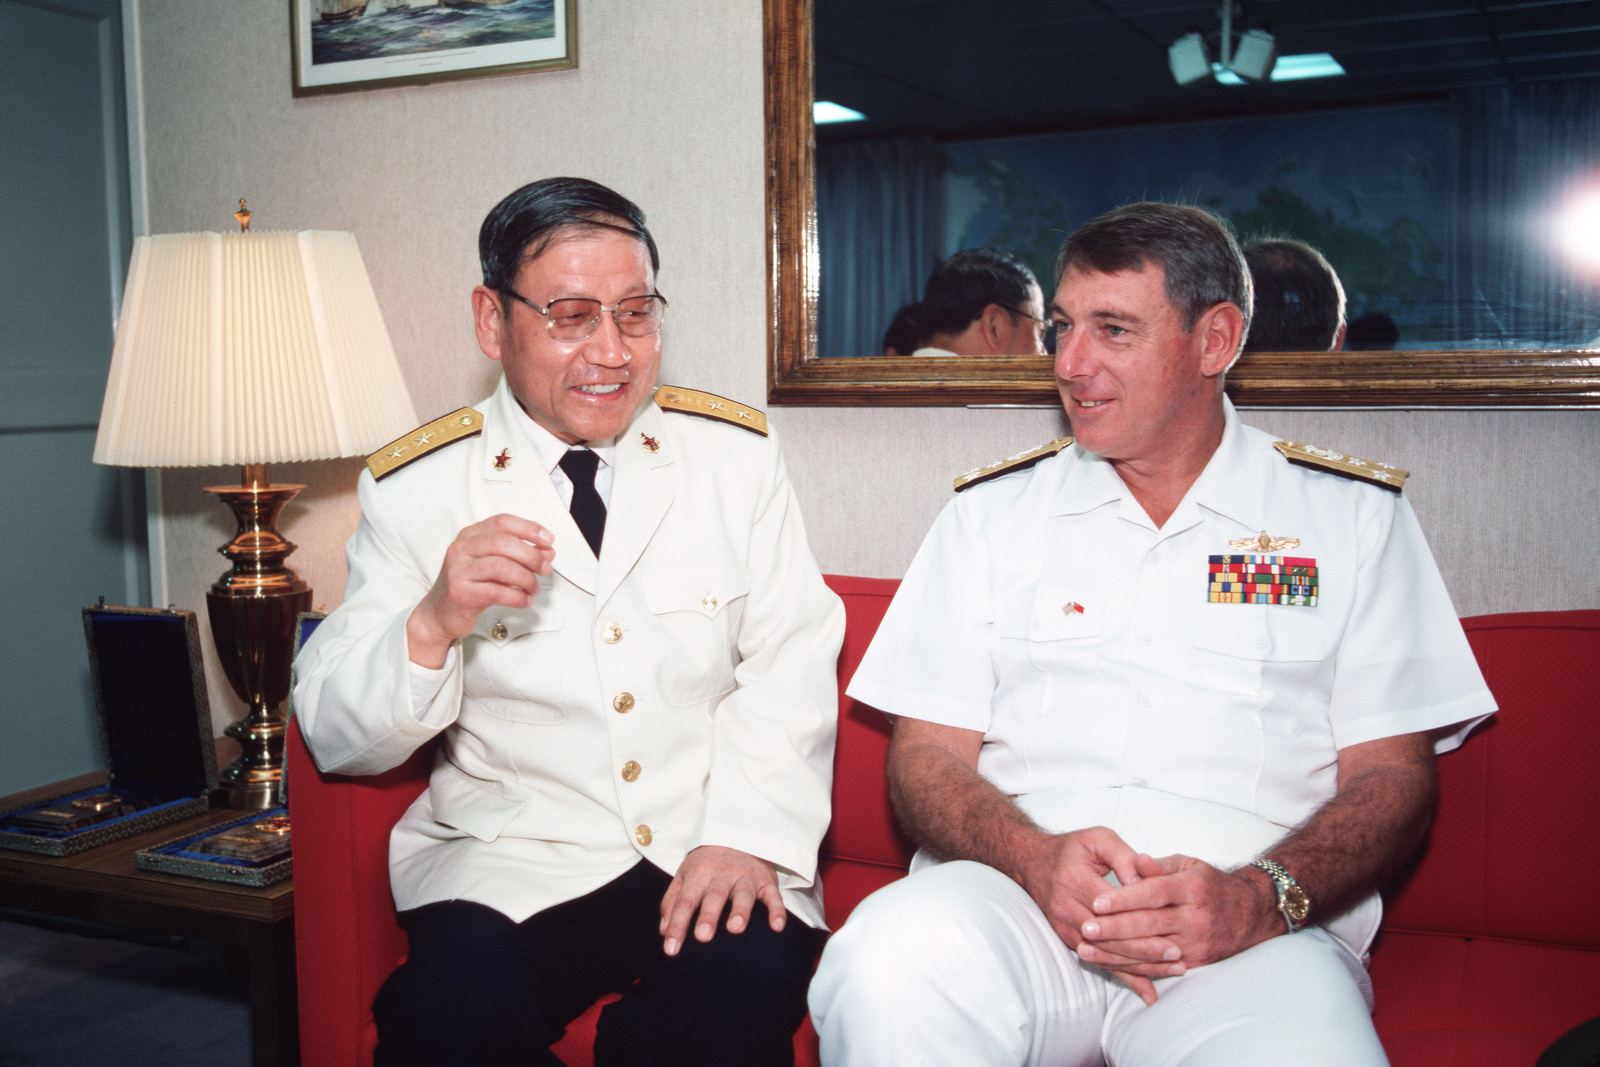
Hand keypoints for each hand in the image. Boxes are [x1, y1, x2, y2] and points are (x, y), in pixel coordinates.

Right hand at [406, 514, 554, 666]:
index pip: (502, 522)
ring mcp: (458, 570)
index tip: (548, 541)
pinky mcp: (460, 593)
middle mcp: (461, 548)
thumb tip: (547, 552)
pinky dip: (517, 596)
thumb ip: (516, 554)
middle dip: (531, 555)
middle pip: (503, 542)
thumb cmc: (470, 586)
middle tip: (545, 569)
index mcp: (470, 535)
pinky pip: (496, 592)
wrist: (440, 613)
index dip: (529, 529)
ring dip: (526, 578)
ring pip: (501, 567)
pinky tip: (525, 600)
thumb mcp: (491, 563)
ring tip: (534, 588)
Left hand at [659, 845, 785, 956]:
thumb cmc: (706, 863)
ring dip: (740, 911)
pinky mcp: (766, 880)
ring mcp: (746, 876)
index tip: (671, 950)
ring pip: (743, 893)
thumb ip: (672, 901)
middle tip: (702, 937)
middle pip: (714, 896)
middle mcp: (722, 874)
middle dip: (708, 916)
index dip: (677, 925)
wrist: (737, 833)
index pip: (685, 901)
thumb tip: (663, 931)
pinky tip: (776, 926)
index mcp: (698, 873)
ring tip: (735, 929)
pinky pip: (773, 895)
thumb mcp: (684, 874)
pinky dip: (776, 910)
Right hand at [1011, 826, 1183, 1004]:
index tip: (1168, 924)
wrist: (1032, 862)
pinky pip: (1099, 961)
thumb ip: (1124, 857)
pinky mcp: (1067, 939)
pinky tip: (1147, 990)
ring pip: (1106, 954)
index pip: (1109, 905)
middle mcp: (1065, 907)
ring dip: (1140, 965)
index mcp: (1073, 880)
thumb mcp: (1098, 839)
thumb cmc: (1071, 849)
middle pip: (1108, 936)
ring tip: (1172, 968)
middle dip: (1144, 948)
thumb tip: (1145, 882)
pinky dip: (1125, 976)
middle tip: (1176, 953)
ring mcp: (1064, 927)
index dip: (1138, 916)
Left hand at [1078, 853, 1281, 975]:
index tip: (1097, 902)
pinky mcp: (1195, 962)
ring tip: (1086, 949)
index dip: (1124, 899)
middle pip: (1149, 925)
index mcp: (1192, 888)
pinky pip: (1159, 968)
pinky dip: (1132, 967)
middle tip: (1085, 928)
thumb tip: (1134, 861)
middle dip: (1114, 928)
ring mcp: (1196, 943)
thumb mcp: (1188, 866)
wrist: (1251, 913)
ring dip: (1116, 952)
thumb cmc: (1210, 884)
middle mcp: (1196, 917)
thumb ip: (1158, 866)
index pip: (1153, 894)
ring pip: (1150, 951)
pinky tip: (1108, 964)